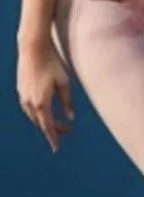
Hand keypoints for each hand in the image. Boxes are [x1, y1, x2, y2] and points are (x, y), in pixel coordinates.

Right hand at [17, 34, 74, 152]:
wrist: (33, 48)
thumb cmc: (53, 63)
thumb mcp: (65, 82)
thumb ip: (67, 101)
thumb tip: (70, 118)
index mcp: (41, 102)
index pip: (48, 126)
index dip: (53, 137)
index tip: (57, 148)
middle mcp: (29, 102)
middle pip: (41, 122)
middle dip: (52, 129)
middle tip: (66, 132)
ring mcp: (23, 95)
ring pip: (33, 115)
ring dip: (44, 121)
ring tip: (55, 125)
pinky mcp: (20, 89)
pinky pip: (28, 107)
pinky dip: (36, 112)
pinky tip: (42, 111)